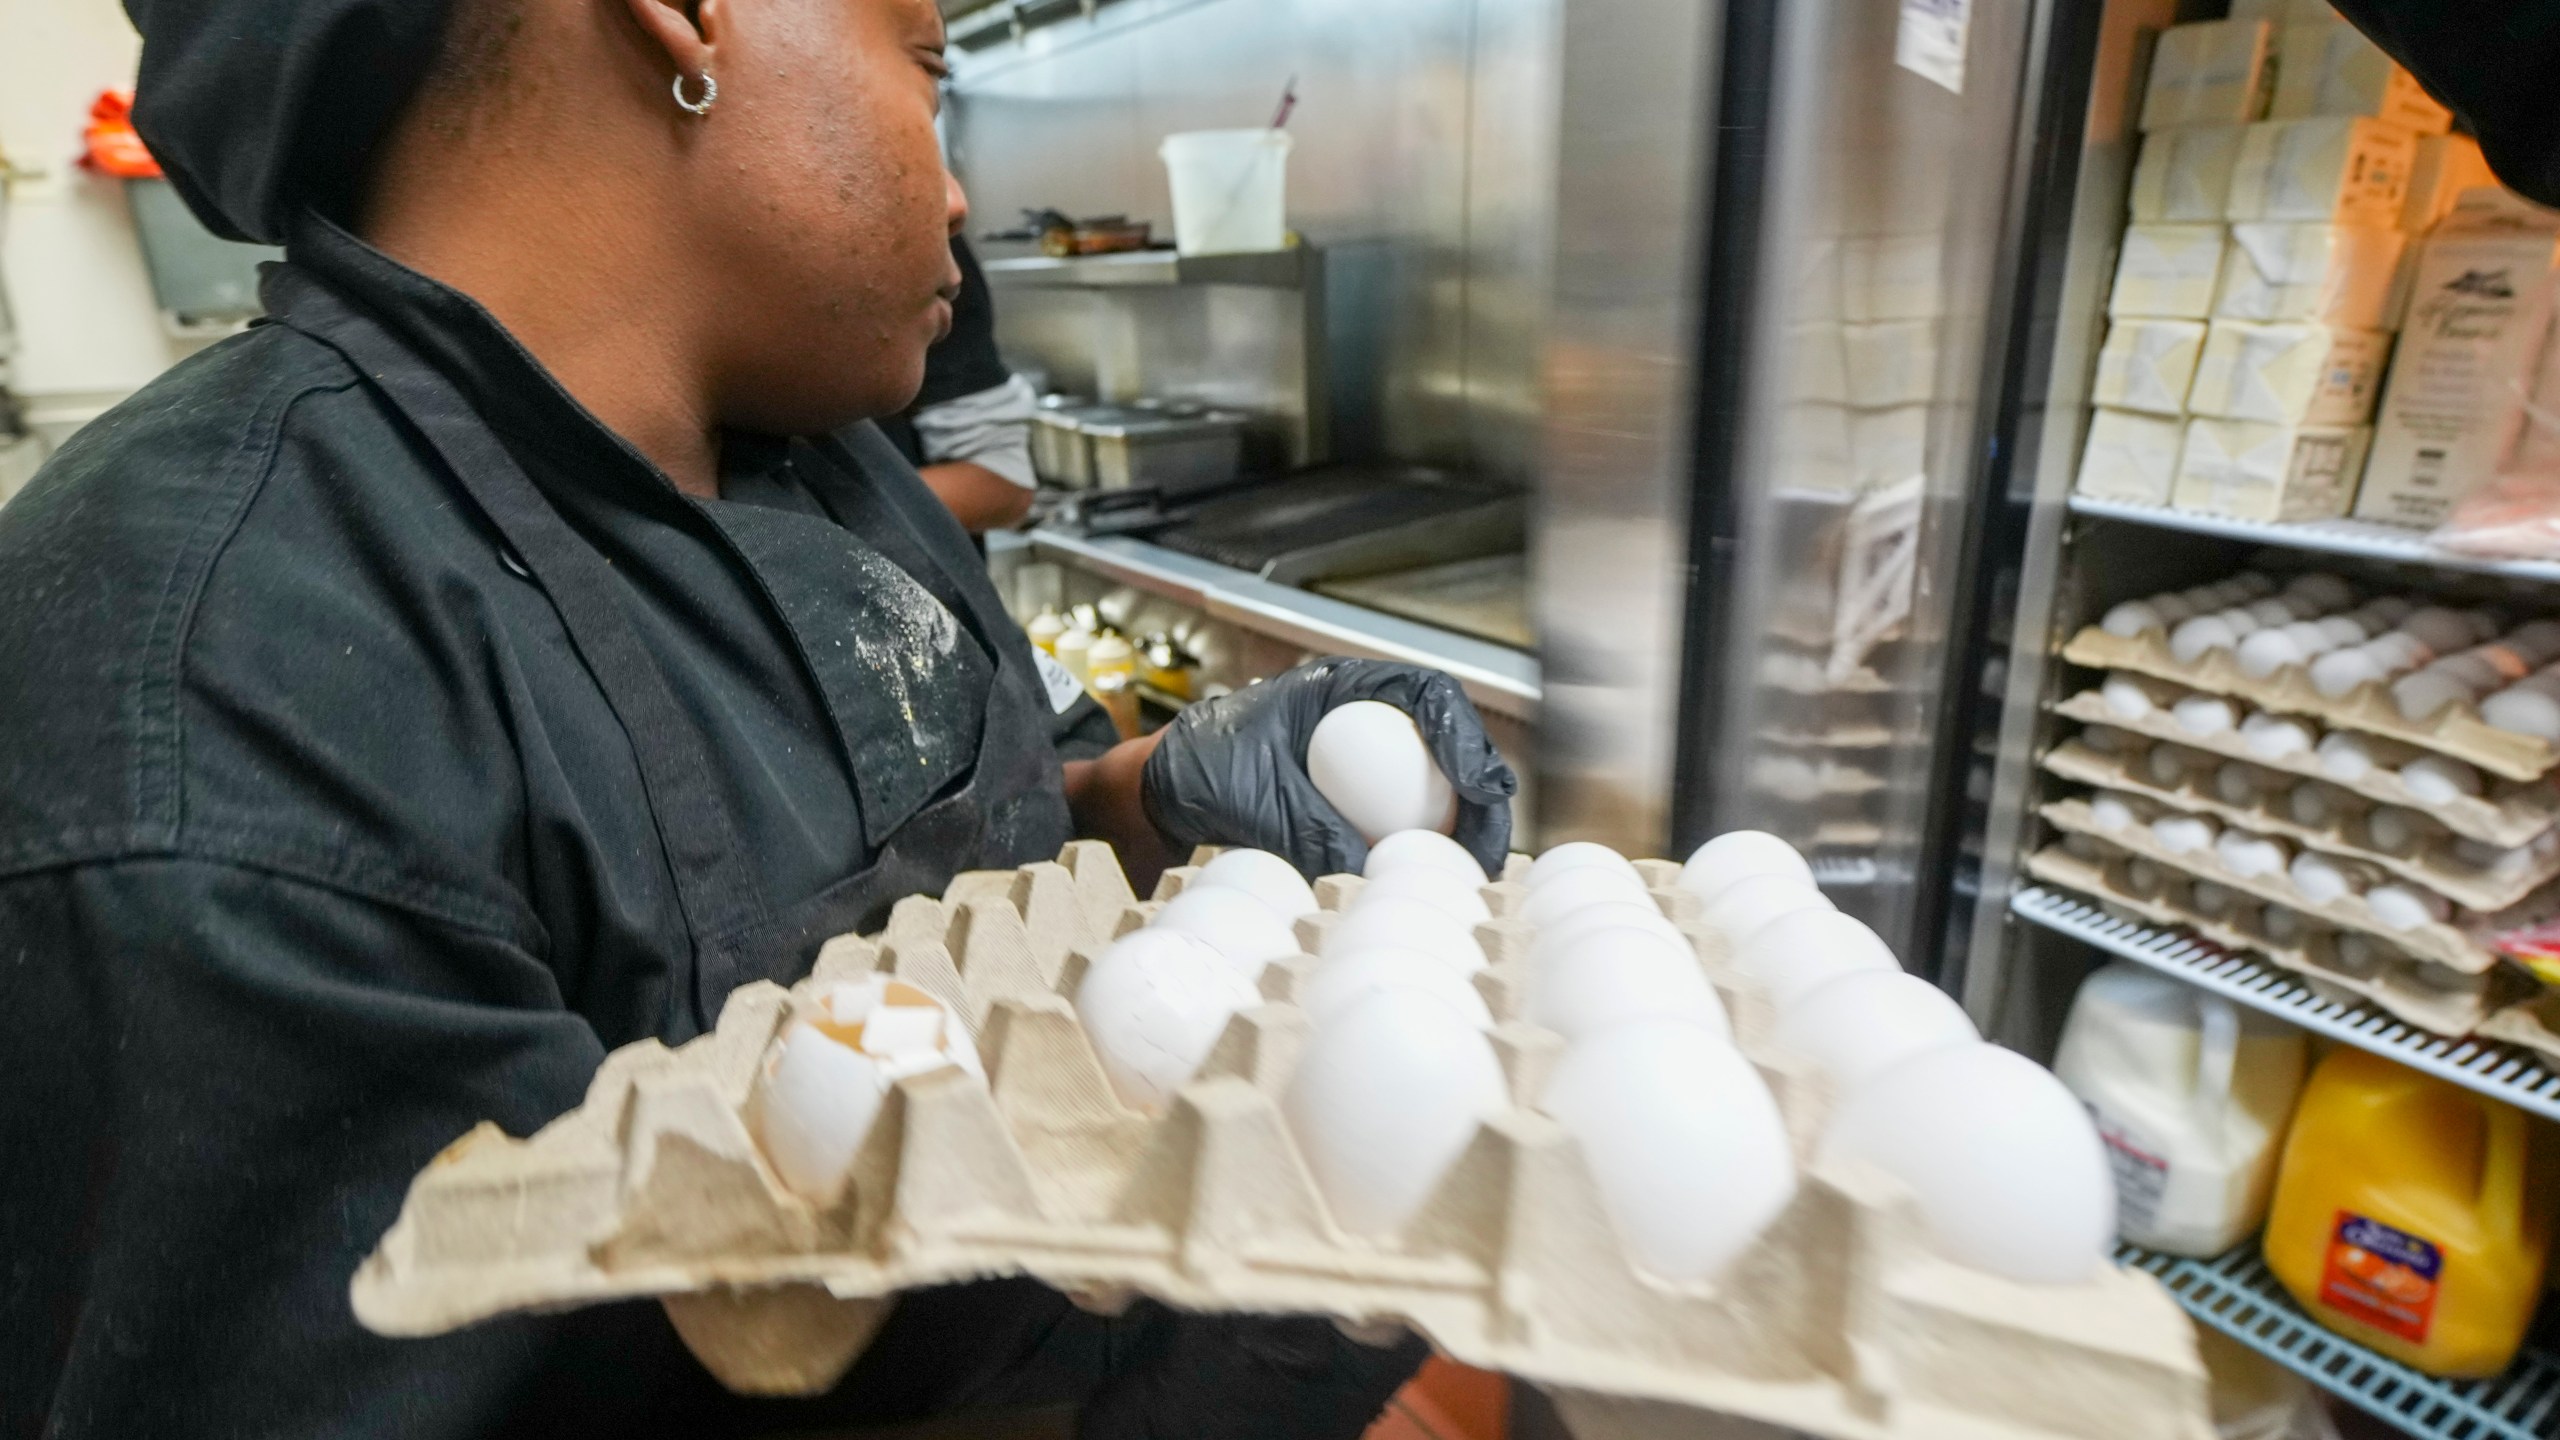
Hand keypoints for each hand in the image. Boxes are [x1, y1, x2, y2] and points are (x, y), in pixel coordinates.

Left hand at [1139, 658, 1516, 879]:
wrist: (1157, 797)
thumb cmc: (1197, 772)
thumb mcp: (1254, 797)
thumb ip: (1310, 829)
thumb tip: (1368, 873)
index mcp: (1341, 689)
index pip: (1427, 694)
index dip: (1465, 736)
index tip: (1481, 787)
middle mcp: (1362, 719)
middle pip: (1448, 741)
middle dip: (1482, 792)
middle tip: (1490, 847)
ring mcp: (1362, 762)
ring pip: (1436, 783)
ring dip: (1464, 825)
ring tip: (1474, 872)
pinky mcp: (1354, 804)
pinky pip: (1405, 819)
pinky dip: (1425, 848)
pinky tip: (1433, 883)